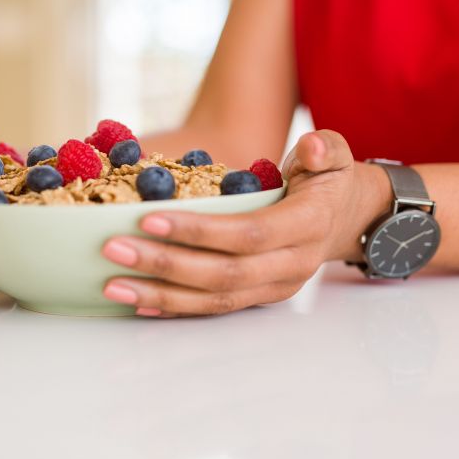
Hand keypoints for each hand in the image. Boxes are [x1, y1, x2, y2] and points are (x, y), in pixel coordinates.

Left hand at [100, 130, 389, 316]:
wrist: (346, 218)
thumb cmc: (328, 181)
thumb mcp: (335, 156)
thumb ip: (326, 148)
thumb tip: (312, 148)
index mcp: (306, 227)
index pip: (248, 234)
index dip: (199, 231)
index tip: (148, 218)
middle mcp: (291, 266)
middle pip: (222, 274)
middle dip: (164, 264)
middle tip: (112, 249)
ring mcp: (273, 288)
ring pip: (213, 300)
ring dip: (160, 295)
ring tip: (112, 285)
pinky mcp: (257, 298)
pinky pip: (213, 309)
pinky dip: (174, 308)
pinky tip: (138, 303)